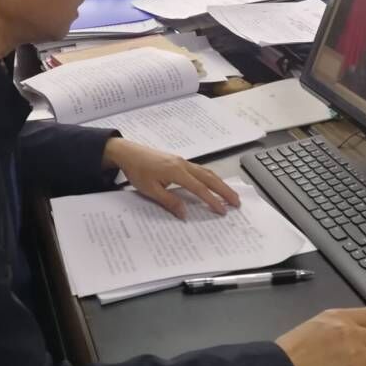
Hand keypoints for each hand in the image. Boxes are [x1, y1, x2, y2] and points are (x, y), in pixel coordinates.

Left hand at [101, 137, 239, 218]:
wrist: (128, 152)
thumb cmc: (137, 171)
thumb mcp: (150, 190)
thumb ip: (169, 201)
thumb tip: (185, 213)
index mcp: (177, 172)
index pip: (199, 188)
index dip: (212, 200)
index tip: (222, 211)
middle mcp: (183, 164)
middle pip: (209, 177)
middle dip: (224, 190)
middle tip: (236, 202)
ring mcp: (182, 161)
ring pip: (207, 172)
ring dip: (220, 183)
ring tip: (230, 194)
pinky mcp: (179, 161)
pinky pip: (200, 169)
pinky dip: (210, 177)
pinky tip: (213, 183)